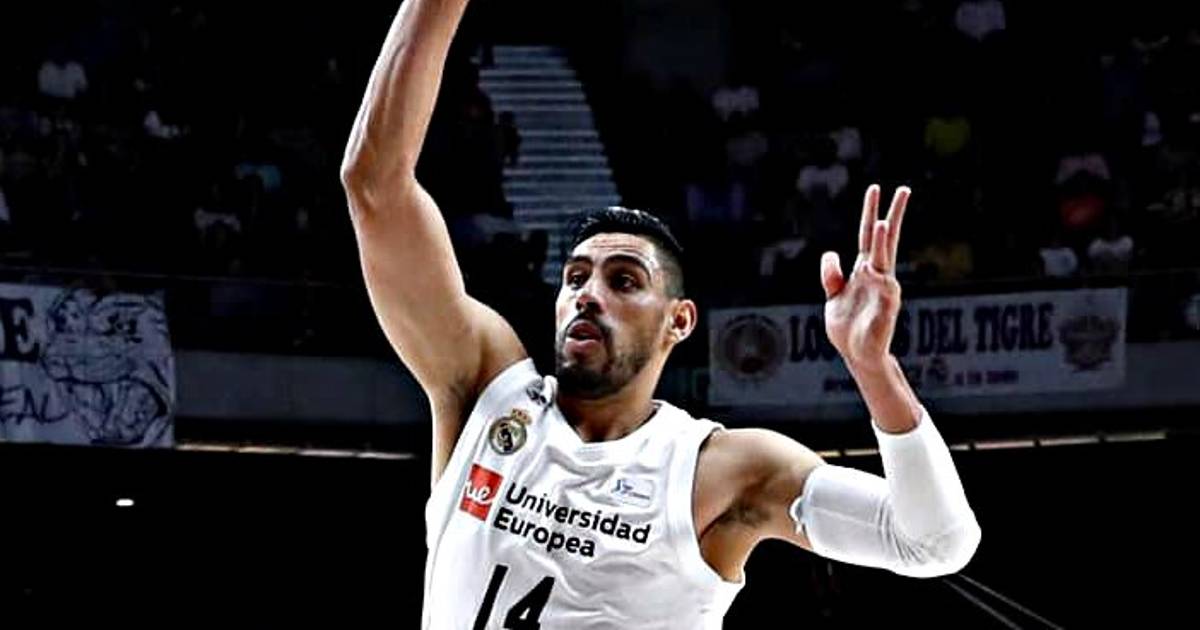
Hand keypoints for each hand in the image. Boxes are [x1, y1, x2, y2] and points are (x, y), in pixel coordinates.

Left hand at [820, 184, 910, 371]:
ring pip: (883, 261)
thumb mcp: (833, 296)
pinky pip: (884, 293)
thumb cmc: (848, 326)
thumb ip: (832, 275)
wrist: (857, 354)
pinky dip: (881, 282)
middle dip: (892, 215)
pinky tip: (877, 272)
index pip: (868, 235)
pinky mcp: (885, 311)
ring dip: (881, 243)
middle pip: (885, 240)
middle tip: (903, 189)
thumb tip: (832, 252)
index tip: (875, 188)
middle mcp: (877, 276)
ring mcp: (883, 292)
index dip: (870, 212)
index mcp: (864, 270)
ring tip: (881, 223)